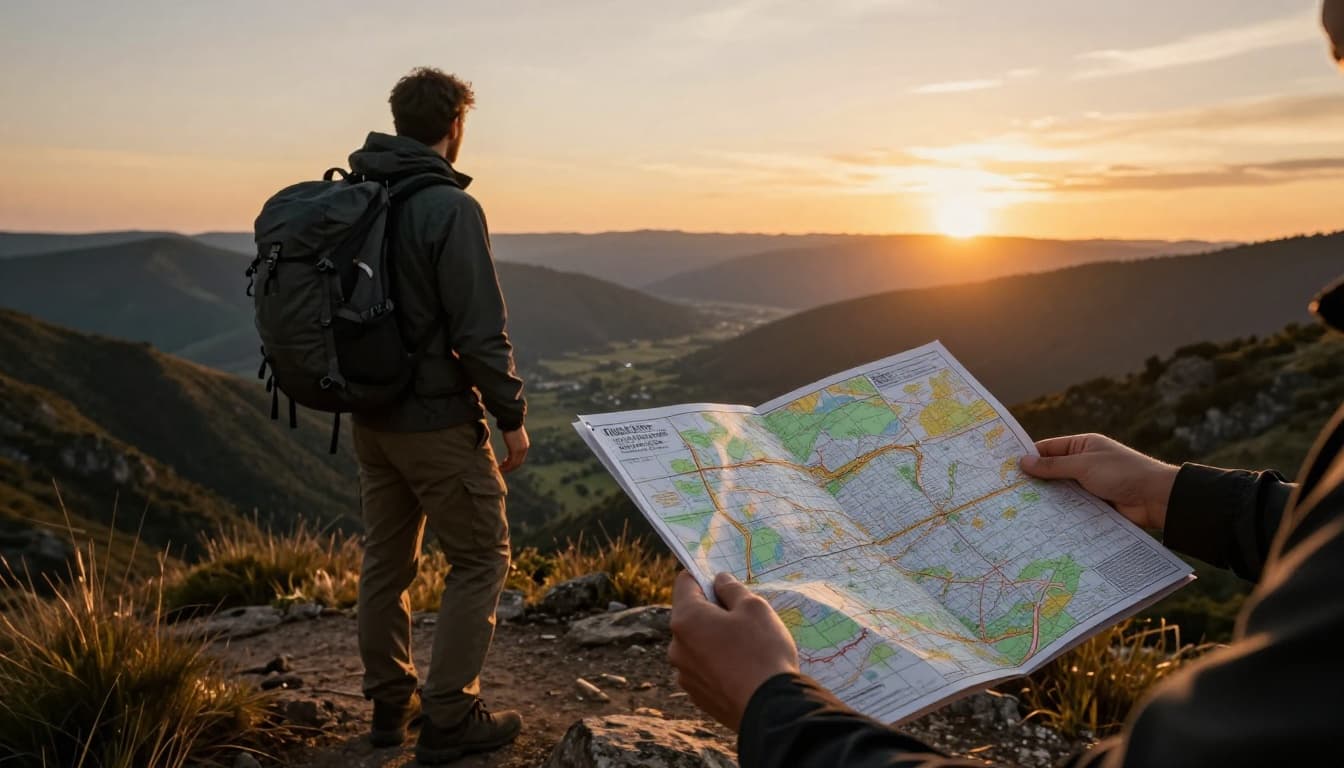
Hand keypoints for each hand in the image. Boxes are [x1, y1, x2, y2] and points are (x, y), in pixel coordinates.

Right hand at [498, 426, 528, 472]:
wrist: (512, 421)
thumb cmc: (510, 425)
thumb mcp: (514, 435)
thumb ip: (513, 440)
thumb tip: (510, 438)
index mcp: (525, 446)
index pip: (520, 458)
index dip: (514, 464)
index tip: (506, 465)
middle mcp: (524, 449)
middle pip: (518, 463)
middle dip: (510, 467)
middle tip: (503, 469)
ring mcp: (520, 450)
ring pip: (514, 464)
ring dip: (507, 468)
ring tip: (500, 469)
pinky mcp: (515, 450)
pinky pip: (511, 462)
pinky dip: (506, 466)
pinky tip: (500, 466)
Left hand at [668, 571, 799, 731]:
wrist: (771, 708)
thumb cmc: (763, 650)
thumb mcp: (754, 607)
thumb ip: (732, 588)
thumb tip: (719, 580)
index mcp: (686, 619)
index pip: (685, 583)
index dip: (704, 578)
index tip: (725, 585)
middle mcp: (676, 646)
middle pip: (690, 616)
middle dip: (712, 612)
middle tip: (744, 619)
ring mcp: (684, 674)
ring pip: (697, 644)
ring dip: (715, 640)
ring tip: (746, 649)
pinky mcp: (697, 695)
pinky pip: (704, 669)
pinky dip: (718, 664)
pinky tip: (742, 670)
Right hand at [1020, 433, 1178, 529]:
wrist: (1157, 499)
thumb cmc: (1122, 473)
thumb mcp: (1084, 465)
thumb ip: (1053, 466)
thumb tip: (1023, 462)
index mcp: (1083, 446)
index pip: (1049, 448)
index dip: (1028, 457)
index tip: (1005, 468)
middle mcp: (1084, 464)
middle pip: (1052, 472)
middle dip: (1034, 482)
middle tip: (1005, 492)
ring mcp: (1089, 487)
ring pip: (1060, 493)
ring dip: (1046, 500)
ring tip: (1017, 510)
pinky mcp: (1094, 506)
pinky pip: (1072, 509)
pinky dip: (1059, 514)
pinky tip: (1040, 522)